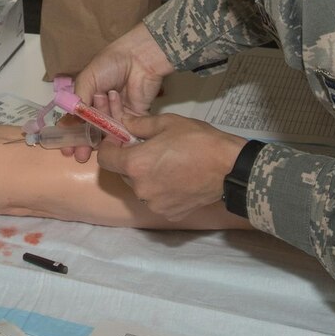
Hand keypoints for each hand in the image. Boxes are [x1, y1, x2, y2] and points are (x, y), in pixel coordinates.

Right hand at [63, 25, 174, 161]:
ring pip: (107, 132)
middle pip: (92, 132)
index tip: (65, 146)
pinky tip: (111, 123)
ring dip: (99, 134)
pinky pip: (125, 131)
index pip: (78, 120)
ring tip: (95, 130)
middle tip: (78, 154)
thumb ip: (79, 100)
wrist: (139, 59)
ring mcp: (119, 115)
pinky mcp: (135, 119)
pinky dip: (117, 129)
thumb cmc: (110, 63)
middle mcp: (103, 109)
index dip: (71, 134)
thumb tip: (71, 120)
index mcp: (89, 98)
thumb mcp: (87, 79)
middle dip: (84, 143)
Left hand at [96, 113, 246, 220]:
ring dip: (146, 176)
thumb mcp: (167, 123)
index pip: (105, 158)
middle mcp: (140, 189)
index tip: (120, 140)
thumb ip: (138, 124)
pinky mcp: (169, 214)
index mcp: (135, 165)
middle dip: (131, 161)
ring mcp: (155, 205)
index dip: (109, 147)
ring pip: (140, 187)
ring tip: (167, 164)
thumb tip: (123, 121)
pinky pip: (156, 200)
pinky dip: (161, 190)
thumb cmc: (198, 141)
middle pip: (123, 173)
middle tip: (149, 149)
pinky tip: (177, 178)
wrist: (229, 168)